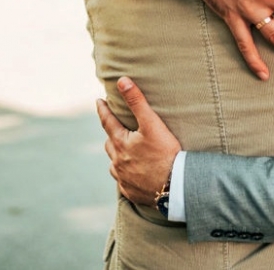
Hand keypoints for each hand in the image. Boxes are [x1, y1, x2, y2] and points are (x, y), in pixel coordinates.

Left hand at [96, 77, 181, 206]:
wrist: (175, 186)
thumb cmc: (165, 153)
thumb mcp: (152, 124)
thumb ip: (136, 101)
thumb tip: (122, 81)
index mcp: (120, 143)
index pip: (107, 122)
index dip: (103, 110)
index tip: (98, 101)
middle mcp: (117, 162)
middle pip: (109, 143)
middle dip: (111, 134)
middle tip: (115, 127)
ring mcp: (123, 179)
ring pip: (114, 163)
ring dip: (117, 156)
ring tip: (123, 152)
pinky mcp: (131, 192)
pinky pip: (123, 181)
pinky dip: (125, 174)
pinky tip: (132, 174)